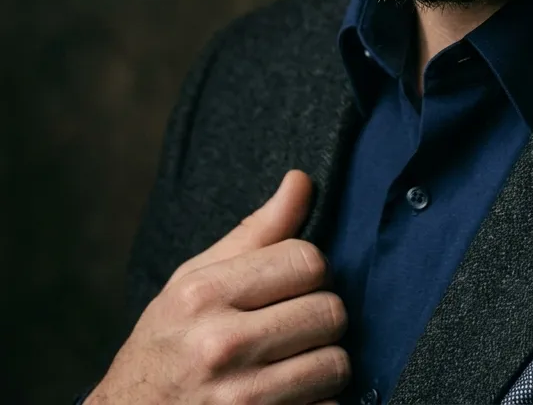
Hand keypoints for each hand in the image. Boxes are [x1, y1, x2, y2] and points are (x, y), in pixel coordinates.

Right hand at [86, 170, 349, 403]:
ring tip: (294, 361)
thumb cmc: (167, 344)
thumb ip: (256, 232)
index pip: (307, 261)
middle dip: (321, 316)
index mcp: (204, 295)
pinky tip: (288, 395)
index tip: (293, 283)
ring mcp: (241, 400)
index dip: (310, 270)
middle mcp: (221, 346)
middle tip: (296, 324)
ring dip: (325, 363)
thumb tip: (301, 179)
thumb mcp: (194, 280)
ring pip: (336, 364)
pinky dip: (318, 402)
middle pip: (329, 311)